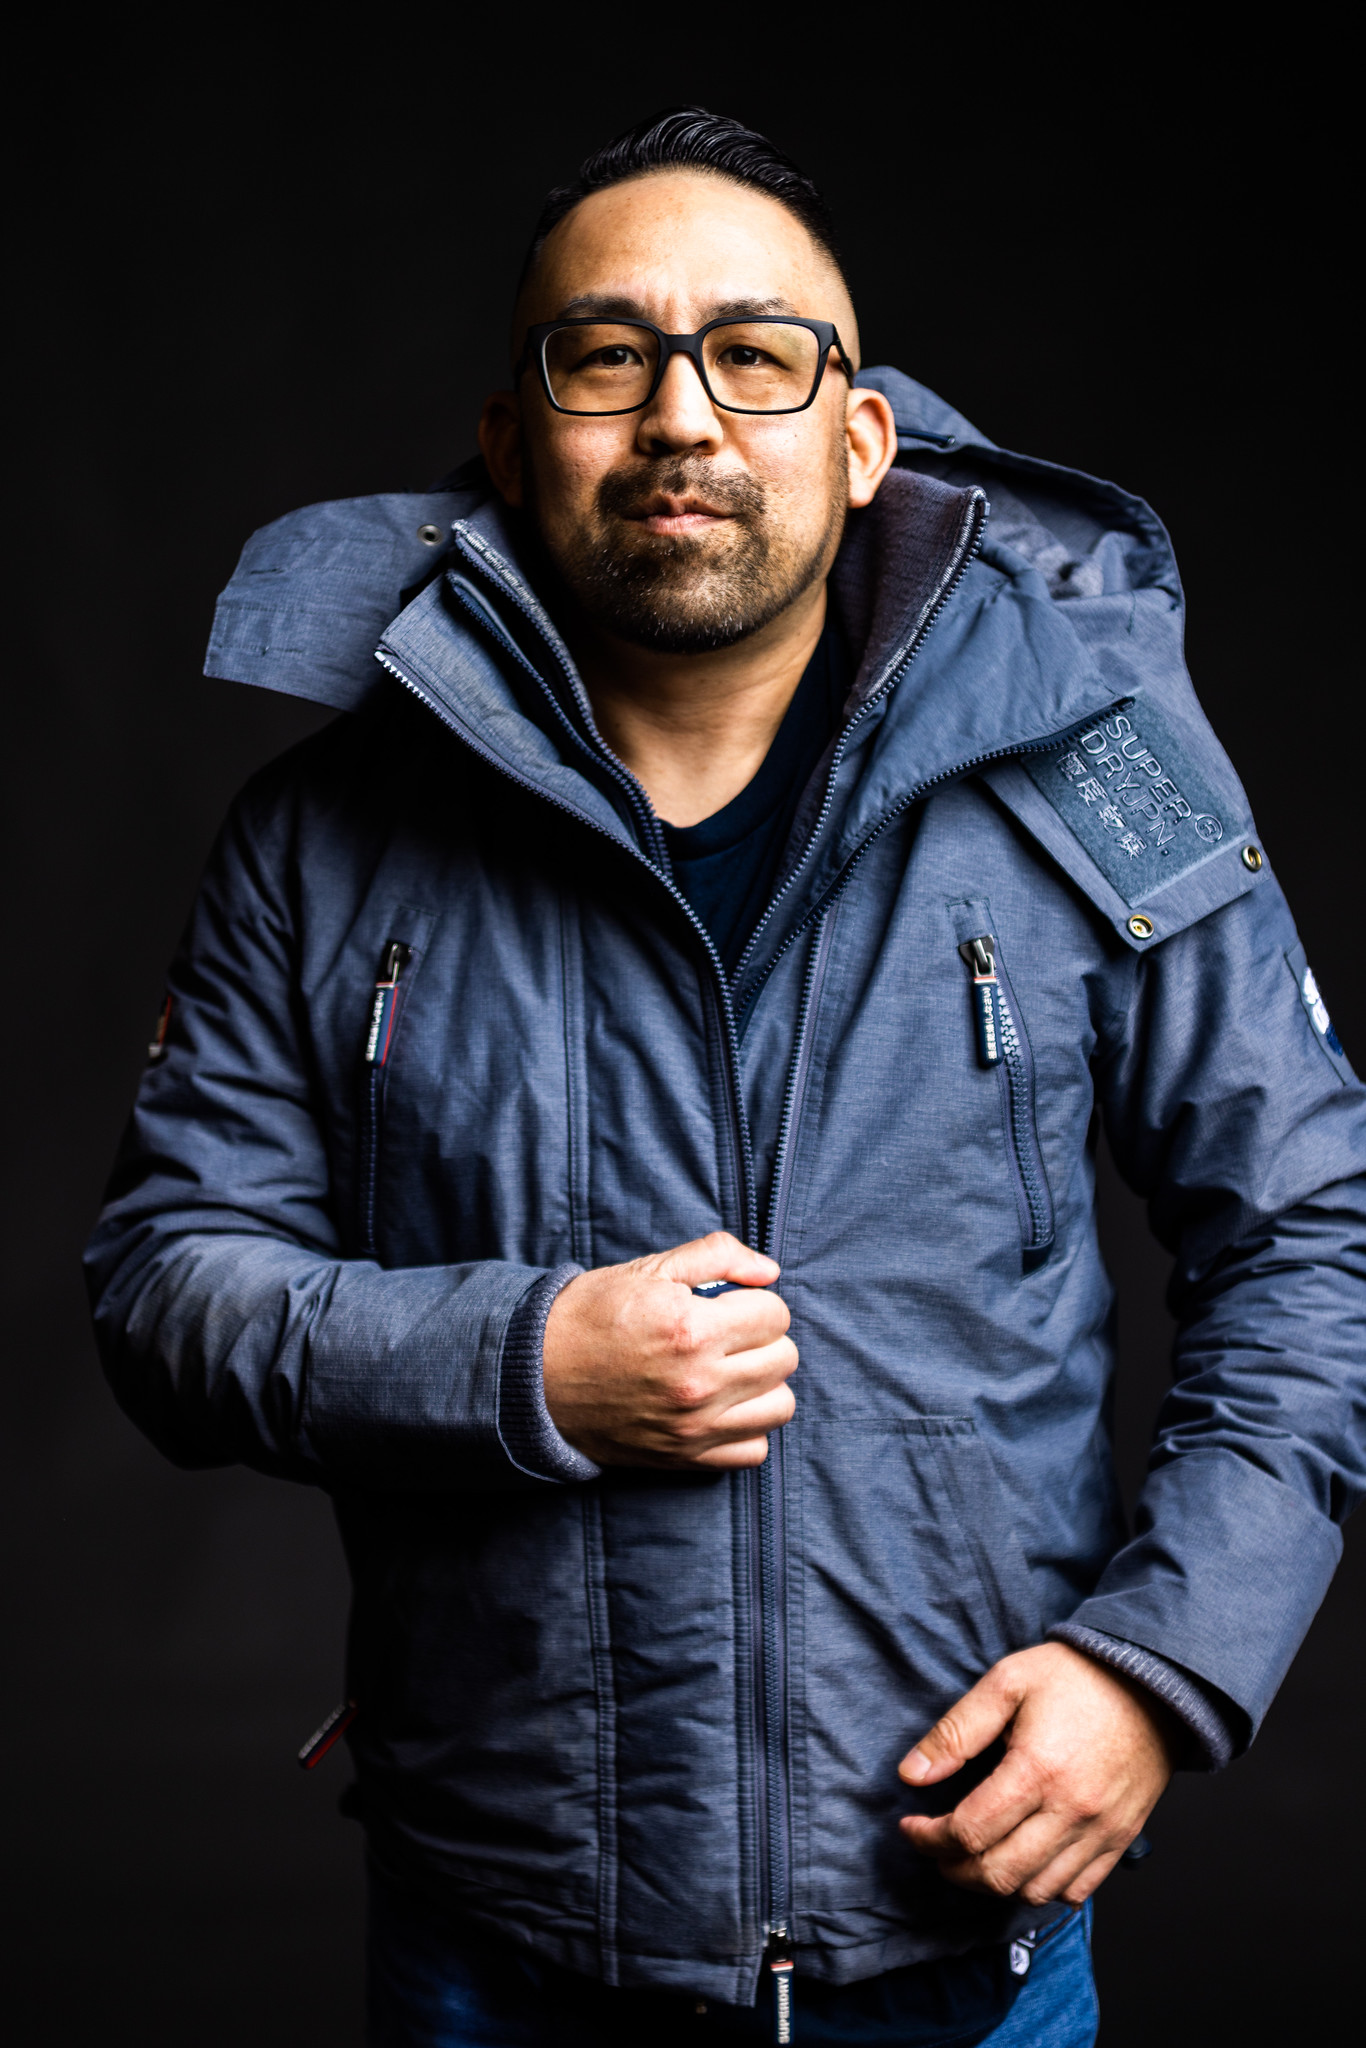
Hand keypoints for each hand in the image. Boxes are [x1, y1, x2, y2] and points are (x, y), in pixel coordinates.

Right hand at [542, 1231, 796, 1468]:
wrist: (537, 1375)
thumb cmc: (593, 1314)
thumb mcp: (651, 1269)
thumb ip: (718, 1256)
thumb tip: (770, 1272)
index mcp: (691, 1329)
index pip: (775, 1314)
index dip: (756, 1302)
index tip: (730, 1305)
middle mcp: (699, 1383)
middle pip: (784, 1358)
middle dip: (763, 1338)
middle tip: (730, 1333)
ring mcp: (694, 1426)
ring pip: (780, 1406)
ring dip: (764, 1383)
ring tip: (732, 1369)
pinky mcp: (686, 1457)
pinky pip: (754, 1450)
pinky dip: (747, 1428)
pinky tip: (723, 1406)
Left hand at [898, 1642, 1176, 1906]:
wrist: (1152, 1681)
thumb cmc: (1077, 1676)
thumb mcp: (1007, 1682)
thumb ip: (956, 1731)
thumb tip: (912, 1774)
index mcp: (1036, 1770)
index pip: (968, 1832)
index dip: (928, 1838)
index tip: (911, 1827)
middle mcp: (1070, 1811)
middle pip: (998, 1874)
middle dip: (953, 1869)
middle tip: (936, 1847)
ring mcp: (1100, 1831)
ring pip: (1035, 1890)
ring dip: (994, 1883)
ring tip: (974, 1856)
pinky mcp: (1120, 1839)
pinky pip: (1076, 1890)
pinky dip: (1042, 1888)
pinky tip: (1023, 1862)